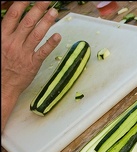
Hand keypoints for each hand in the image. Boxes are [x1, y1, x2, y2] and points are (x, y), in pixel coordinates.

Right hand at [1, 1, 60, 131]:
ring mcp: (23, 53)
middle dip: (38, 9)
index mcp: (3, 36)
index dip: (23, 4)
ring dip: (46, 22)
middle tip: (47, 1)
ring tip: (54, 12)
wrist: (2, 85)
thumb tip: (13, 18)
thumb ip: (7, 31)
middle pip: (27, 22)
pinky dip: (51, 43)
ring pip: (36, 34)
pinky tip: (58, 35)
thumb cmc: (1, 64)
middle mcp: (13, 43)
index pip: (14, 15)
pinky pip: (43, 52)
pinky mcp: (33, 63)